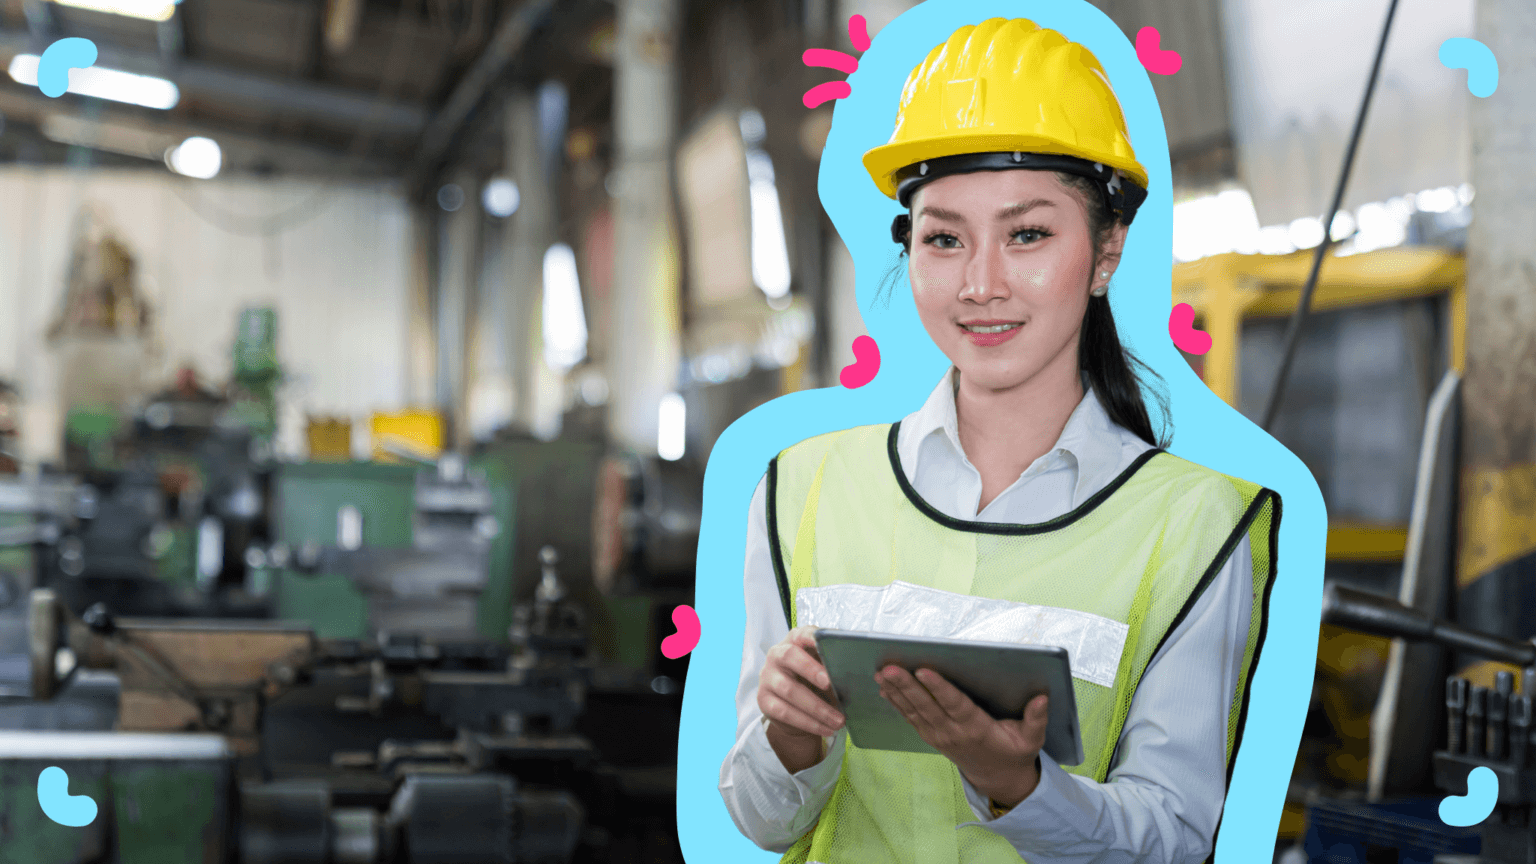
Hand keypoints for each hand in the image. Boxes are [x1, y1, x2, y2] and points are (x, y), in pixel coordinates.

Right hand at [758, 626, 844, 772]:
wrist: (792, 706)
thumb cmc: (813, 681)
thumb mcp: (823, 668)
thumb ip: (834, 665)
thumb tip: (858, 672)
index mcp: (794, 641)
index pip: (801, 633)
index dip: (812, 637)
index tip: (825, 643)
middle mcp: (776, 655)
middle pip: (790, 657)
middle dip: (811, 670)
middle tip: (830, 683)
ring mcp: (767, 678)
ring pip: (790, 691)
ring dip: (817, 708)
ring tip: (839, 720)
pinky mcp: (764, 701)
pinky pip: (786, 713)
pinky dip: (809, 723)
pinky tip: (826, 729)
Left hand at [877, 666, 1048, 807]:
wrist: (998, 779)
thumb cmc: (1015, 753)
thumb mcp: (1032, 740)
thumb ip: (1036, 719)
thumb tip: (1042, 698)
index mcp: (977, 729)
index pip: (955, 705)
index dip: (939, 688)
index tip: (924, 670)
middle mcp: (954, 732)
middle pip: (927, 706)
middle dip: (906, 686)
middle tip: (889, 667)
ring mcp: (939, 736)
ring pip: (914, 711)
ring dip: (895, 692)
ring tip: (880, 673)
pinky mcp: (932, 737)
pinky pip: (910, 718)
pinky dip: (896, 703)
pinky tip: (884, 688)